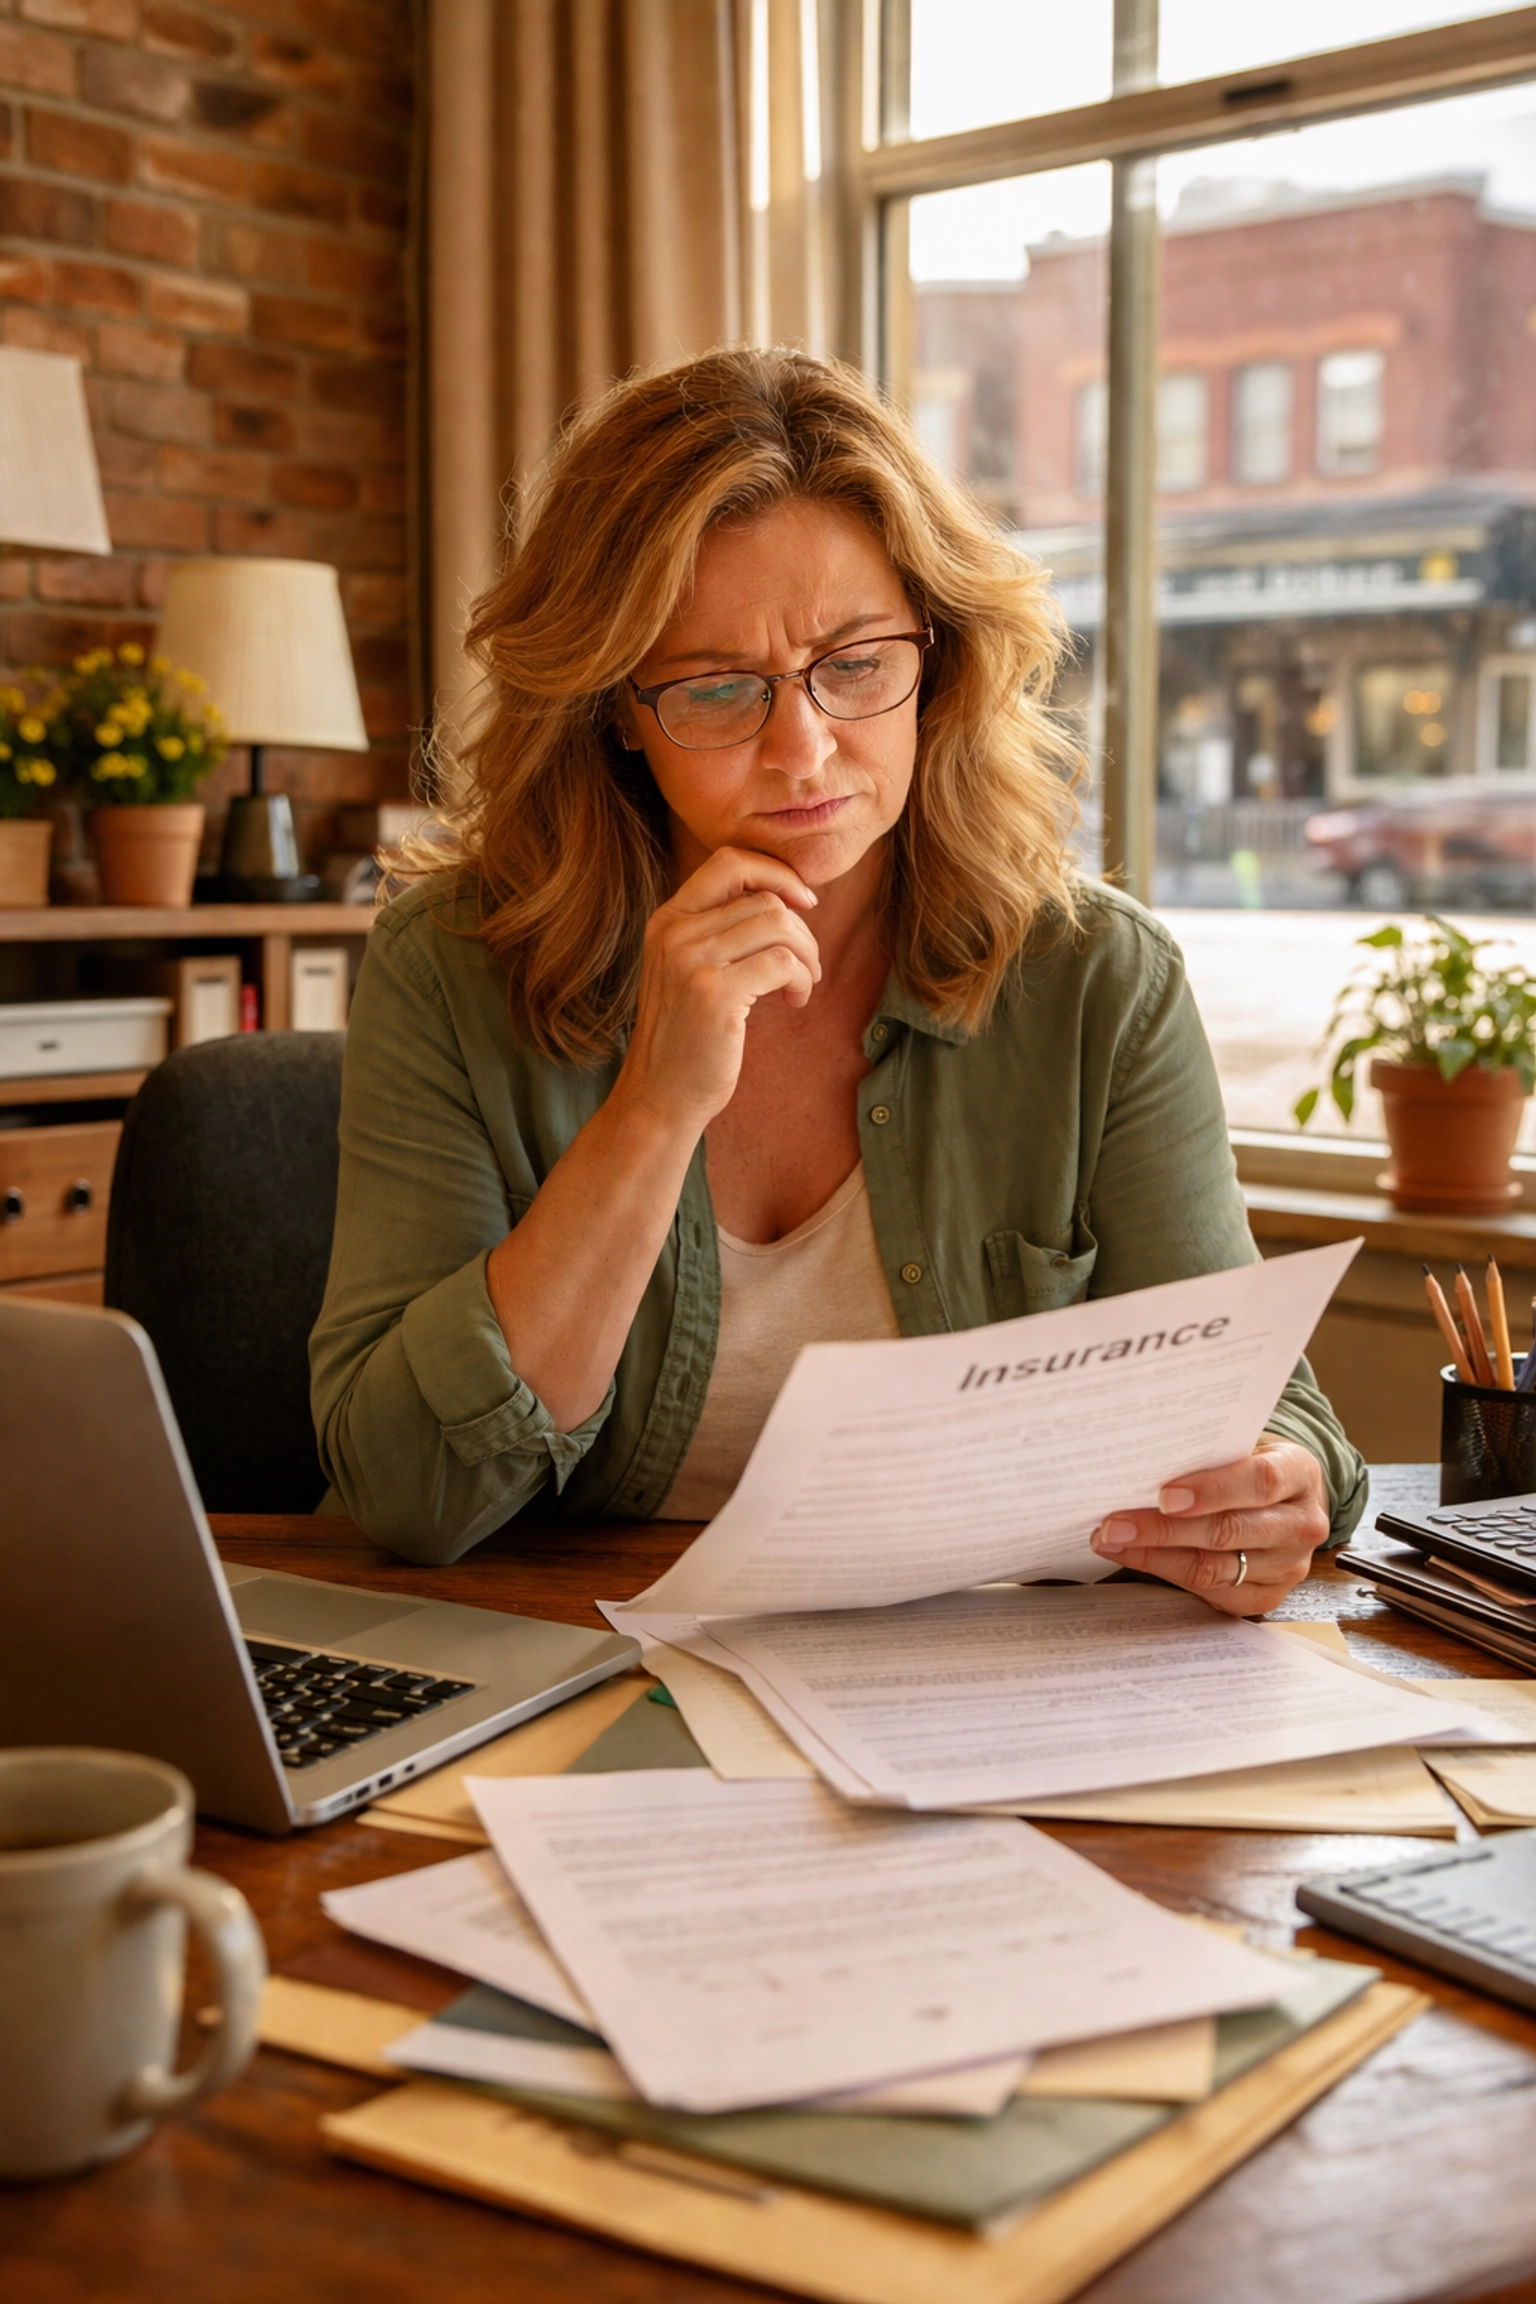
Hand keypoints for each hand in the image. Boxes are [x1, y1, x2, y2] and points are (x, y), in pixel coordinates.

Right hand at [615, 847, 821, 1136]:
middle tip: (807, 966)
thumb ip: (720, 931)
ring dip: (807, 955)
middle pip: (764, 898)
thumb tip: (786, 899)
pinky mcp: (714, 993)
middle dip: (802, 930)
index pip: (729, 861)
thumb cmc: (687, 1036)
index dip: (776, 872)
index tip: (804, 901)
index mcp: (667, 920)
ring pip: (779, 925)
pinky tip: (795, 1000)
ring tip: (802, 984)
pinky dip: (802, 979)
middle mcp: (674, 932)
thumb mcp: (690, 970)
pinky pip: (783, 962)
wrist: (661, 1095)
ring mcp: (691, 961)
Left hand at [1088, 1439, 1328, 1615]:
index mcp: (1300, 1473)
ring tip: (1111, 1541)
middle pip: (1229, 1531)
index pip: (1259, 1481)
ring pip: (1213, 1568)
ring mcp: (1288, 1566)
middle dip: (1163, 1529)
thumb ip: (1209, 1452)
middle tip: (1114, 1524)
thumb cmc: (1253, 1465)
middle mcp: (1301, 1524)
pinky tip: (1134, 1557)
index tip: (1163, 1495)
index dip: (1211, 1490)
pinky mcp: (1267, 1596)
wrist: (1289, 1500)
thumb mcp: (1245, 1445)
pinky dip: (1166, 1573)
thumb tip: (1143, 1459)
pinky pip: (1210, 1590)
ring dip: (1154, 1556)